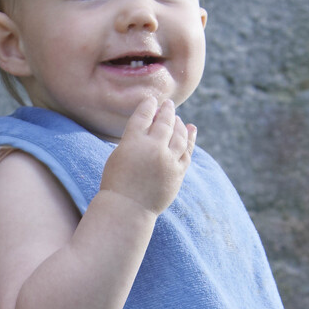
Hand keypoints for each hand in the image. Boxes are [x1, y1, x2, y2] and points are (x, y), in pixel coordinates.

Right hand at [96, 94, 193, 216]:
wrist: (128, 208)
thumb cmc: (117, 182)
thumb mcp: (119, 155)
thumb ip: (134, 138)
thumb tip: (150, 123)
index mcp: (133, 142)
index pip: (143, 115)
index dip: (148, 105)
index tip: (151, 100)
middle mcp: (153, 148)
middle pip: (164, 122)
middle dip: (167, 111)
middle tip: (168, 104)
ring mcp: (168, 161)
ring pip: (179, 135)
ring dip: (179, 123)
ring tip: (177, 118)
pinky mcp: (178, 173)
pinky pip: (187, 151)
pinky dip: (190, 138)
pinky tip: (191, 129)